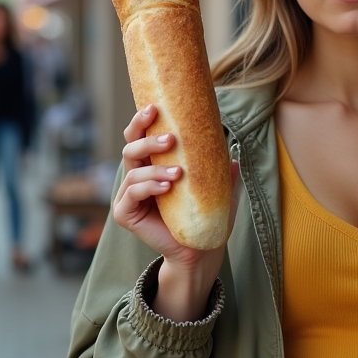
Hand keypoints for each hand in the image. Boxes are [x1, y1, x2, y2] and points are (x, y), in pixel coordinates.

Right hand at [113, 104, 240, 321]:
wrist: (202, 249)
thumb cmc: (206, 216)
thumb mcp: (218, 188)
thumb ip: (221, 171)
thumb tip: (232, 155)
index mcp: (153, 164)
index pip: (141, 136)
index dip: (142, 120)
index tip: (155, 107)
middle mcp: (137, 176)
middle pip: (130, 147)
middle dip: (147, 139)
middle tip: (170, 139)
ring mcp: (128, 196)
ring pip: (133, 171)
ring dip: (156, 169)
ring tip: (178, 174)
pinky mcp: (125, 214)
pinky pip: (131, 194)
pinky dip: (148, 188)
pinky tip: (166, 188)